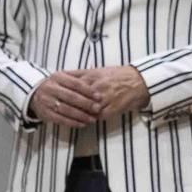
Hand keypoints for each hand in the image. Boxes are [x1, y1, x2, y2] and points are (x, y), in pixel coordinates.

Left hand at [30, 66, 148, 127]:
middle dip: (66, 104)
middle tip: (57, 108)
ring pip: (84, 110)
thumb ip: (82, 73)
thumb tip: (65, 74)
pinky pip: (95, 118)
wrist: (137, 82)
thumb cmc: (117, 75)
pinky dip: (88, 120)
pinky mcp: (109, 110)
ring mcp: (102, 100)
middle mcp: (96, 88)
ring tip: (67, 117)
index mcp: (92, 76)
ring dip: (76, 114)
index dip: (62, 91)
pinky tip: (82, 122)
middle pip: (75, 99)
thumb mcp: (99, 70)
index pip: (71, 85)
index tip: (54, 95)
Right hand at [30, 71, 104, 127]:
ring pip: (66, 110)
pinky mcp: (45, 114)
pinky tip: (82, 124)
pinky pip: (60, 119)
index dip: (88, 90)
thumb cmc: (55, 85)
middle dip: (86, 104)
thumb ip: (77, 79)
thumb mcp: (63, 77)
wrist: (34, 94)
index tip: (98, 96)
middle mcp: (50, 89)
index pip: (75, 84)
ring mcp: (46, 102)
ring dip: (81, 115)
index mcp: (57, 77)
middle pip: (71, 97)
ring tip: (92, 119)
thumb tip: (96, 84)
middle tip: (98, 108)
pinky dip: (72, 123)